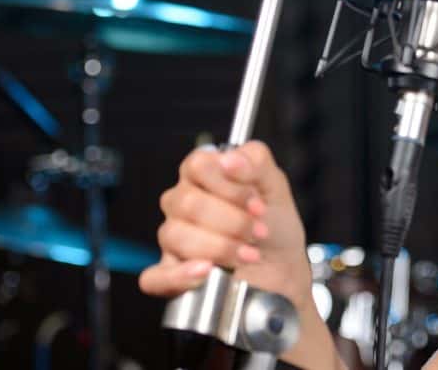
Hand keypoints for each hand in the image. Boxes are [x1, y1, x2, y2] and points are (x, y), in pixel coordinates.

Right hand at [139, 141, 311, 310]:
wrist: (282, 265)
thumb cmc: (274, 222)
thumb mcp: (275, 186)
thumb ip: (256, 163)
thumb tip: (229, 160)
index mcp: (203, 174)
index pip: (197, 166)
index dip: (229, 186)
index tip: (257, 204)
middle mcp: (182, 202)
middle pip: (188, 203)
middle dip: (232, 221)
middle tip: (258, 231)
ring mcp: (173, 238)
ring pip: (176, 235)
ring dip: (220, 247)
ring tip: (248, 254)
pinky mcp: (172, 274)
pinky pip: (155, 277)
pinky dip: (179, 275)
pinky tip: (206, 271)